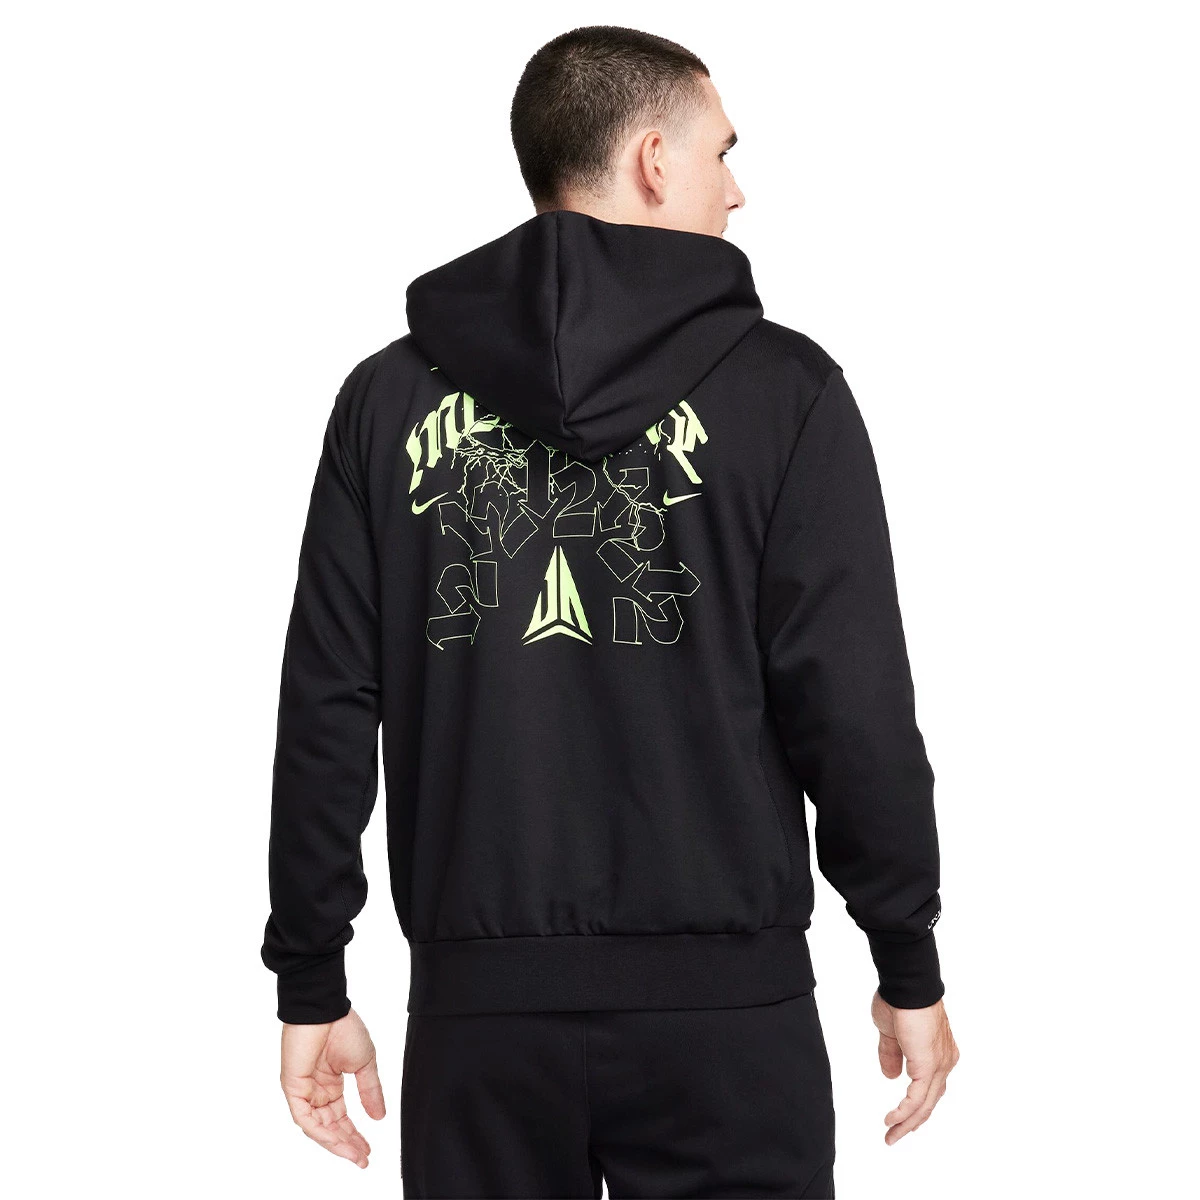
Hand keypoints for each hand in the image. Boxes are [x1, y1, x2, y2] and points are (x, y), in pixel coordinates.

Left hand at [280, 1007, 386, 1167]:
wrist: (327, 1009)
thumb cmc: (343, 1027)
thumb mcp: (364, 1063)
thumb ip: (370, 1090)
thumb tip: (379, 1116)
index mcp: (331, 1084)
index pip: (341, 1118)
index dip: (354, 1135)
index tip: (368, 1149)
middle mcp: (316, 1091)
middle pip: (330, 1127)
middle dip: (347, 1144)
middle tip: (363, 1158)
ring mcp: (304, 1091)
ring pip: (318, 1127)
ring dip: (336, 1143)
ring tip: (355, 1155)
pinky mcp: (293, 1088)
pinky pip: (305, 1118)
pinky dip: (321, 1132)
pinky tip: (338, 1141)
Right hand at [871, 990, 958, 1144]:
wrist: (906, 985)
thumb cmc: (898, 999)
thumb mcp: (890, 1033)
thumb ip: (892, 1055)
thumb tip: (891, 1076)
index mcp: (938, 1052)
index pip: (931, 1087)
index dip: (917, 1105)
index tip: (903, 1118)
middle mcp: (944, 1061)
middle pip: (930, 1101)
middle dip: (912, 1122)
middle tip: (895, 1136)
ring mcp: (938, 1065)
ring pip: (924, 1105)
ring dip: (907, 1123)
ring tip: (891, 1136)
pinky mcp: (928, 1066)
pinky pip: (916, 1098)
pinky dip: (904, 1112)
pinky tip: (892, 1120)